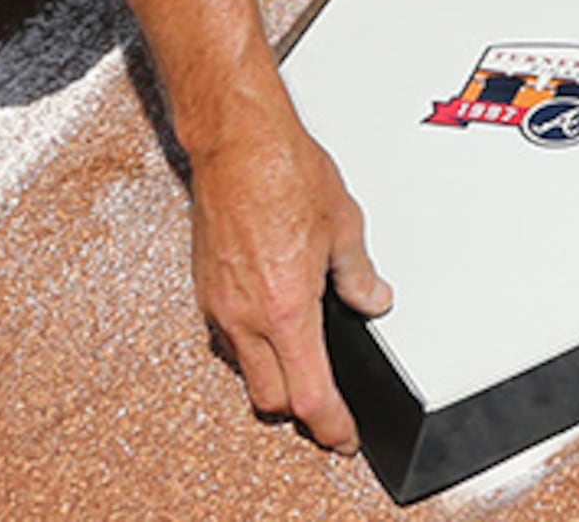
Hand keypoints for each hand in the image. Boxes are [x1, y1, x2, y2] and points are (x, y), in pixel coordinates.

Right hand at [189, 113, 392, 448]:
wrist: (238, 141)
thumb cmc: (286, 171)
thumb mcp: (344, 226)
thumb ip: (359, 276)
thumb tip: (373, 299)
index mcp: (286, 309)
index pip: (309, 396)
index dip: (330, 427)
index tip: (343, 437)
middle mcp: (246, 315)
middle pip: (271, 398)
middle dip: (301, 408)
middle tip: (328, 405)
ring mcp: (219, 303)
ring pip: (245, 370)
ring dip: (273, 376)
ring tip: (303, 361)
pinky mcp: (204, 287)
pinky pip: (229, 337)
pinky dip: (252, 344)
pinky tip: (273, 322)